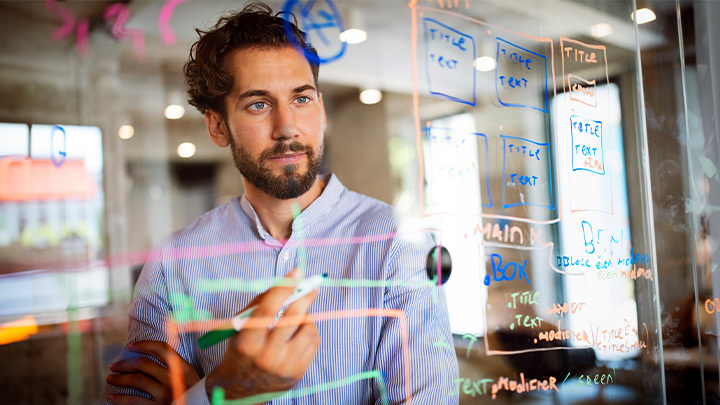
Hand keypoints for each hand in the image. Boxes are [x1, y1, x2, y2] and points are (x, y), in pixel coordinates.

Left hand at [106, 340, 199, 403]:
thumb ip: (178, 368)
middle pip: (144, 363)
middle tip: (114, 366)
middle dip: (125, 363)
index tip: (131, 346)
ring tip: (111, 379)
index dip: (144, 344)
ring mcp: (165, 393)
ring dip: (119, 379)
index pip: (162, 349)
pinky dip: (120, 398)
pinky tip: (112, 396)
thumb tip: (154, 357)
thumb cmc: (192, 396)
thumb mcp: (191, 379)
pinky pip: (133, 400)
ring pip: (136, 379)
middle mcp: (174, 378)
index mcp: (183, 368)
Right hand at [205, 268, 320, 399]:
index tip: (297, 273)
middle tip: (311, 285)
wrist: (239, 389)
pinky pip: (313, 342)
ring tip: (299, 316)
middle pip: (292, 318)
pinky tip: (301, 330)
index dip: (284, 288)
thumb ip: (260, 304)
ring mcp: (284, 366)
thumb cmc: (240, 350)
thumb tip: (286, 283)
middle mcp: (266, 356)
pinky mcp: (297, 373)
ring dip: (306, 316)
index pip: (268, 309)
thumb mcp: (239, 327)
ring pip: (307, 329)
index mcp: (247, 342)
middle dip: (304, 296)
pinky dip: (309, 330)